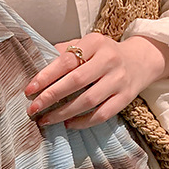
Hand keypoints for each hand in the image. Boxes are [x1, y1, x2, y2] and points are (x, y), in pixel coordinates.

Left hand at [24, 33, 168, 129]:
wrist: (140, 60)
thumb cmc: (103, 54)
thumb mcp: (86, 45)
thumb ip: (64, 52)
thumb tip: (37, 63)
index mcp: (95, 43)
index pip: (66, 60)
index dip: (45, 76)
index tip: (29, 90)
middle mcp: (109, 60)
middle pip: (76, 81)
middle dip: (50, 97)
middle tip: (33, 109)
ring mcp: (118, 80)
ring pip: (88, 101)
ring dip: (63, 113)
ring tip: (45, 120)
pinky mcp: (125, 98)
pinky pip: (101, 114)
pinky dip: (82, 122)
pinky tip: (67, 124)